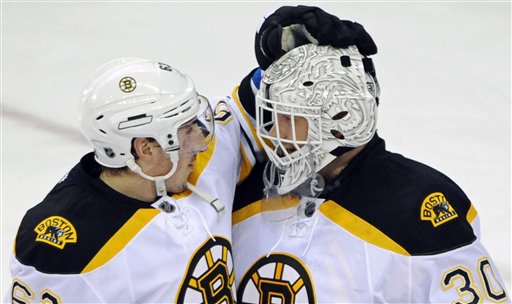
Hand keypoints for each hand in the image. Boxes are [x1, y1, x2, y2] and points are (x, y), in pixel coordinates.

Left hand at [255, 5, 377, 69]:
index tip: (323, 38)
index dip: (321, 27)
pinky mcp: (338, 38)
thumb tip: (276, 30)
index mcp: (301, 16)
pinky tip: (371, 51)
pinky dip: (363, 41)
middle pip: (333, 22)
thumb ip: (272, 36)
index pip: (315, 17)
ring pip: (346, 27)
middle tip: (341, 44)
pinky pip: (354, 36)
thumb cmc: (273, 42)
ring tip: (364, 49)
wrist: (278, 46)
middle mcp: (318, 19)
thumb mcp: (269, 38)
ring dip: (355, 37)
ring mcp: (330, 27)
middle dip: (339, 33)